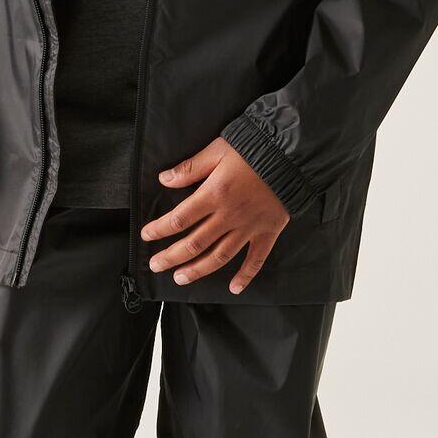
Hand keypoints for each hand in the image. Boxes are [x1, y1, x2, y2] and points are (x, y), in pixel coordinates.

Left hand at [140, 137, 290, 292]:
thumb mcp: (217, 150)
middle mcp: (229, 216)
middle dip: (171, 257)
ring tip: (180, 278)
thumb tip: (164, 179)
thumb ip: (190, 168)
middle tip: (155, 265)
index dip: (159, 229)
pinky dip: (246, 275)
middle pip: (194, 243)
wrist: (291, 154)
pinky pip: (256, 259)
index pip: (179, 219)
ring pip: (219, 256)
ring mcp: (249, 227)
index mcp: (214, 194)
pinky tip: (234, 288)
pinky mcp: (268, 232)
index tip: (146, 236)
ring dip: (198, 270)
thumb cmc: (253, 149)